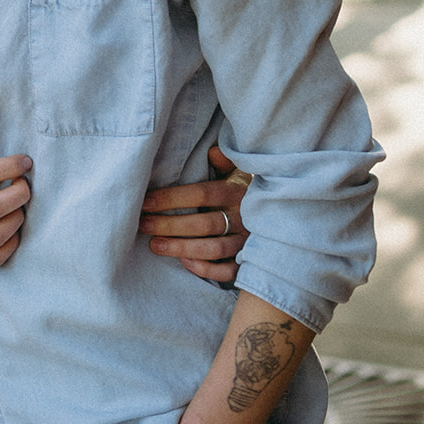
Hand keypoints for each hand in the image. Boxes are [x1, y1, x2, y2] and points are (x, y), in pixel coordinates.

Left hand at [139, 146, 249, 281]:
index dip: (171, 198)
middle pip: (204, 223)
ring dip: (181, 248)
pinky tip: (184, 262)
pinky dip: (206, 269)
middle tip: (142, 225)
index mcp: (237, 192)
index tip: (145, 202)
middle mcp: (243, 218)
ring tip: (155, 245)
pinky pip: (227, 271)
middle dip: (169, 225)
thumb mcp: (240, 172)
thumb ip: (225, 163)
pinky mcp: (249, 263)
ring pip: (213, 249)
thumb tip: (213, 152)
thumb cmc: (246, 193)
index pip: (201, 194)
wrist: (281, 217)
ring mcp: (247, 242)